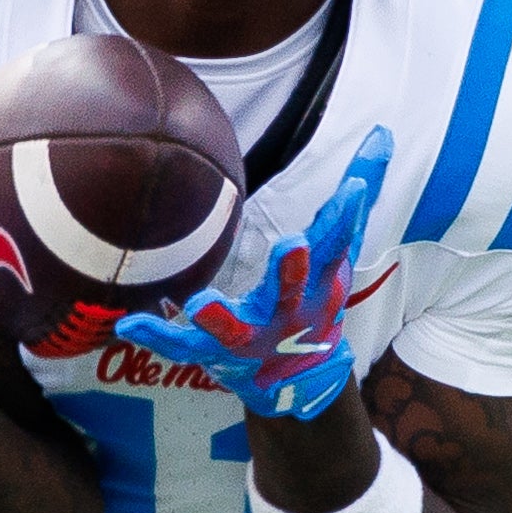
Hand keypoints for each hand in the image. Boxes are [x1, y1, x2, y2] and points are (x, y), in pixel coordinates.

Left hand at [115, 130, 393, 420]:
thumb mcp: (338, 250)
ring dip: (220, 317)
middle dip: (293, 270)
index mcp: (317, 283)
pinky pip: (181, 346)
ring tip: (200, 302)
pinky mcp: (213, 354)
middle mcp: (287, 311)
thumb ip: (356, 195)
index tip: (353, 190)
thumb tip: (383, 134)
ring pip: (234, 329)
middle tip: (291, 244)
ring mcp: (250, 337)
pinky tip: (128, 325)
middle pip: (291, 290)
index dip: (346, 217)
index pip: (336, 246)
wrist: (297, 378)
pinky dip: (156, 338)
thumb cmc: (314, 298)